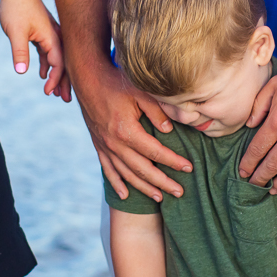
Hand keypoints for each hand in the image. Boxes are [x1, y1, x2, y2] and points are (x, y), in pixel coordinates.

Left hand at [0, 0, 65, 95]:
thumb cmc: (15, 7)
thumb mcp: (16, 32)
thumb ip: (20, 52)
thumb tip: (22, 72)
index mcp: (52, 37)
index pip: (59, 64)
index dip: (55, 80)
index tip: (47, 93)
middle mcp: (56, 36)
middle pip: (64, 63)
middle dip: (64, 83)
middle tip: (65, 100)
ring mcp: (50, 34)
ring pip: (57, 59)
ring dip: (56, 75)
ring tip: (55, 92)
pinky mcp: (43, 32)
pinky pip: (49, 52)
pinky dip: (48, 64)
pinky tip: (41, 74)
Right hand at [73, 61, 191, 201]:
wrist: (87, 79)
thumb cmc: (116, 82)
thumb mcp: (140, 92)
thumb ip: (157, 111)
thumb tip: (170, 131)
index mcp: (127, 131)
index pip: (156, 152)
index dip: (174, 162)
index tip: (189, 168)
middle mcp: (114, 144)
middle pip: (142, 170)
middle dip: (162, 183)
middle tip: (180, 192)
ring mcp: (105, 147)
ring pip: (126, 174)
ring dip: (143, 188)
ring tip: (159, 198)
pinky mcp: (98, 146)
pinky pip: (108, 170)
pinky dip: (117, 183)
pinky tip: (125, 195)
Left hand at [240, 56, 276, 195]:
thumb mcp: (275, 85)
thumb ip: (259, 105)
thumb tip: (249, 125)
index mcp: (276, 122)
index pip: (256, 150)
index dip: (247, 164)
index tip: (243, 172)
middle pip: (271, 165)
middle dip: (260, 177)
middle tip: (253, 185)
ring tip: (272, 190)